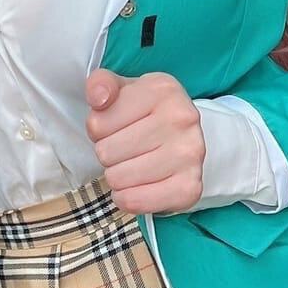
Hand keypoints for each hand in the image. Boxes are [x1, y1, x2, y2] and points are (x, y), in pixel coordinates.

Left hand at [83, 69, 203, 215]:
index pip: (97, 124)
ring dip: (117, 175)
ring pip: (118, 178)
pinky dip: (128, 198)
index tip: (114, 127)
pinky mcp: (189, 188)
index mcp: (162, 89)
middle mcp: (182, 119)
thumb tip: (98, 98)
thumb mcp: (123, 90)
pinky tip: (137, 185)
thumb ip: (101, 85)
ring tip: (133, 164)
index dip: (97, 129)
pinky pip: (135, 202)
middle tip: (125, 148)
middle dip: (108, 153)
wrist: (187, 138)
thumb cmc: (147, 114)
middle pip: (106, 152)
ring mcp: (190, 155)